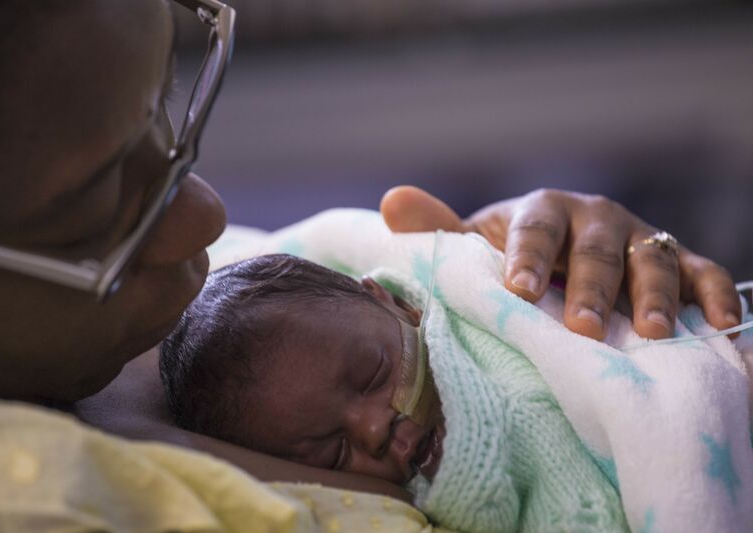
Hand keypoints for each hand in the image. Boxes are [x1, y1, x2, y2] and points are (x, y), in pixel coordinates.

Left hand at [380, 186, 740, 340]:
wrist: (567, 258)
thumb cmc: (517, 257)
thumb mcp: (479, 243)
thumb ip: (441, 230)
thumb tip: (392, 204)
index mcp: (542, 210)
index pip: (534, 226)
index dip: (527, 254)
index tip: (517, 289)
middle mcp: (595, 218)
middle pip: (596, 247)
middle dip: (590, 285)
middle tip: (582, 326)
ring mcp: (640, 238)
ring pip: (652, 258)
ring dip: (654, 294)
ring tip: (650, 333)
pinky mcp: (679, 261)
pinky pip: (704, 272)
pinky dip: (714, 296)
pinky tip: (719, 328)